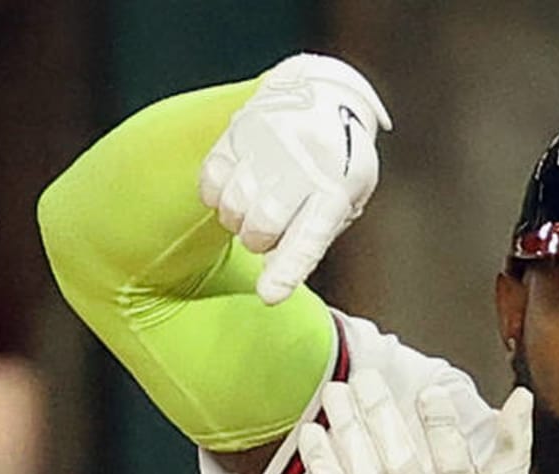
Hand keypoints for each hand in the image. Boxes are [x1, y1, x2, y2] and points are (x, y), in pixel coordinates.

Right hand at [199, 53, 391, 305]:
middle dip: (258, 241)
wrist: (324, 92)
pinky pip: (211, 178)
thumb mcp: (347, 198)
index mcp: (335, 187)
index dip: (287, 269)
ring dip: (237, 219)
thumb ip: (313, 237)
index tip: (269, 296)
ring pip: (233, 204)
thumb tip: (272, 275)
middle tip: (267, 231)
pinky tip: (232, 190)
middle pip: (262, 225)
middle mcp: (300, 164)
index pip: (309, 237)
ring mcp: (266, 144)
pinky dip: (216, 196)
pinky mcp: (237, 130)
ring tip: (253, 207)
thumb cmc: (339, 159)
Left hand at [297, 370, 533, 473]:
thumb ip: (513, 447)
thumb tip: (520, 395)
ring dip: (347, 433)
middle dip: (380, 417)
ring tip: (336, 393)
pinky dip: (324, 470)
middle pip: (400, 466)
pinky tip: (313, 434)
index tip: (429, 391)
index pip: (455, 467)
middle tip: (364, 377)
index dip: (442, 430)